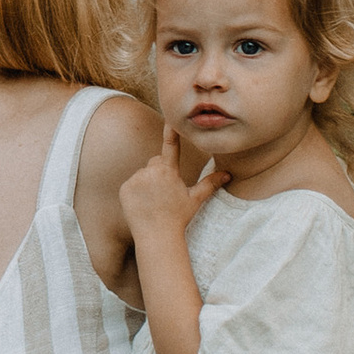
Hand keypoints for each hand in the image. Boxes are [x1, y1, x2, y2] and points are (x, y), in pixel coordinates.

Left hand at [120, 124, 223, 244]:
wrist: (156, 236)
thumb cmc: (178, 218)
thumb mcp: (195, 200)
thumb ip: (210, 184)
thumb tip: (228, 175)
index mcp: (169, 171)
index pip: (171, 145)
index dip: (171, 130)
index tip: (170, 117)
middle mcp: (151, 171)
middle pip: (156, 163)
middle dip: (160, 172)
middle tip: (165, 192)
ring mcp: (136, 179)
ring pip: (143, 173)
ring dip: (148, 182)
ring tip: (153, 201)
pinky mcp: (125, 187)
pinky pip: (131, 183)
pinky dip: (136, 191)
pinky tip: (142, 204)